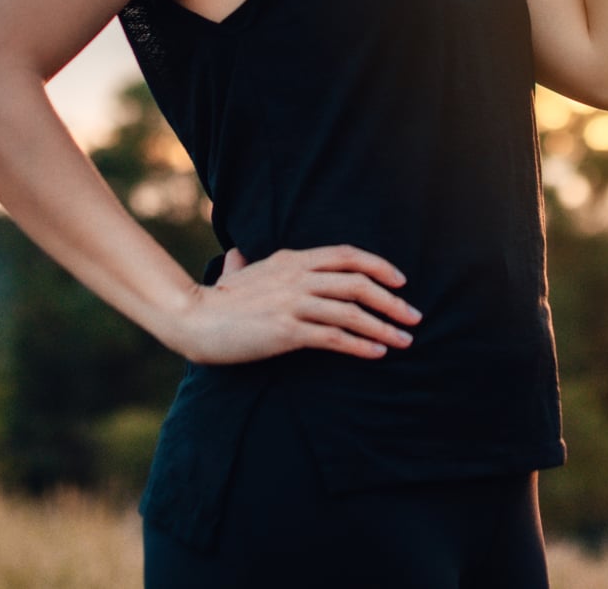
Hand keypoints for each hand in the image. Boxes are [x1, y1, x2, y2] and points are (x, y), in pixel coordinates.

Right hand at [173, 244, 423, 365]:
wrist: (193, 318)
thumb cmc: (215, 300)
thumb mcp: (236, 273)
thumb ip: (243, 262)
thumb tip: (238, 254)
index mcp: (291, 258)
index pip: (346, 255)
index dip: (378, 265)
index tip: (400, 280)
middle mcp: (297, 276)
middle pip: (357, 282)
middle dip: (391, 300)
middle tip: (413, 316)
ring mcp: (292, 302)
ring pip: (351, 311)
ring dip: (383, 326)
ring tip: (404, 340)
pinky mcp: (287, 330)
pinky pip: (333, 336)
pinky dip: (360, 344)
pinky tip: (376, 353)